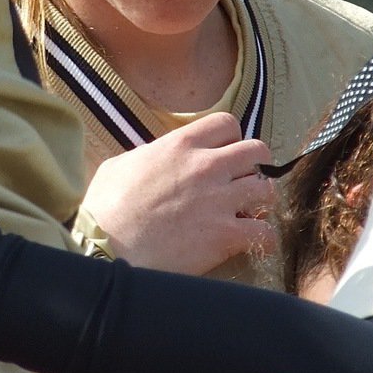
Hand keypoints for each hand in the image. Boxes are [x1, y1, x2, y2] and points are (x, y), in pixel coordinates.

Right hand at [83, 112, 275, 272]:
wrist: (107, 248)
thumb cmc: (104, 209)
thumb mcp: (119, 165)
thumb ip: (148, 156)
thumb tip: (156, 159)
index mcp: (180, 145)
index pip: (226, 123)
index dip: (229, 139)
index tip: (223, 154)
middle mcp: (206, 166)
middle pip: (257, 151)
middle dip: (255, 165)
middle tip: (243, 181)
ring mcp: (220, 200)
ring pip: (267, 190)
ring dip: (259, 201)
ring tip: (247, 213)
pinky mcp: (226, 235)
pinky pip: (265, 231)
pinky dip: (262, 238)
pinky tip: (250, 242)